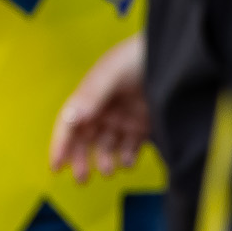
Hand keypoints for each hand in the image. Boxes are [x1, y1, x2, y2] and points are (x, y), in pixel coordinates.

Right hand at [50, 37, 149, 182]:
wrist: (175, 53)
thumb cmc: (140, 54)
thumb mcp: (113, 73)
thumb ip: (92, 95)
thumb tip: (72, 116)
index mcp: (91, 94)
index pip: (69, 122)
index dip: (60, 143)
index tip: (56, 165)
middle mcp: (105, 108)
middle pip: (85, 138)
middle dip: (81, 158)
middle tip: (82, 177)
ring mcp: (124, 117)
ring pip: (107, 146)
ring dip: (105, 160)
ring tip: (108, 168)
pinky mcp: (143, 124)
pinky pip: (131, 147)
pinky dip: (127, 158)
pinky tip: (128, 160)